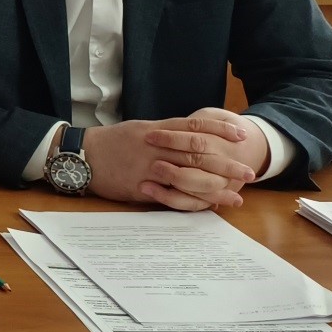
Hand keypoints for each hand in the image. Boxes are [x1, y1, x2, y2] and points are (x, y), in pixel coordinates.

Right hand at [82, 113, 261, 211]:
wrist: (82, 154)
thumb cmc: (110, 142)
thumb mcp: (138, 130)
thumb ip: (163, 134)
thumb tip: (187, 135)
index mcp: (157, 129)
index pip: (194, 125)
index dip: (219, 129)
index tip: (241, 134)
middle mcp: (156, 147)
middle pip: (198, 153)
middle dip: (226, 163)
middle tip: (250, 171)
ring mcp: (148, 166)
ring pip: (188, 175)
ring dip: (216, 187)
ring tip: (237, 195)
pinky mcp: (141, 186)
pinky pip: (170, 194)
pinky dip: (191, 201)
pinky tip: (206, 207)